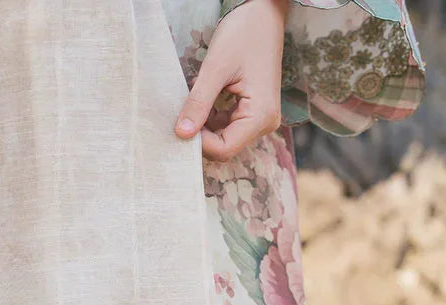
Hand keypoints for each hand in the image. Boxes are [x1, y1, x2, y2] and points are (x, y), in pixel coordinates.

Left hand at [175, 0, 287, 160]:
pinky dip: (210, 119)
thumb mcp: (216, 68)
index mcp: (261, 116)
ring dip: (204, 127)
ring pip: (224, 138)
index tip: (181, 125)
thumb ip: (199, 103)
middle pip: (225, 147)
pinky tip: (201, 102)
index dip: (200, 143)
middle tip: (181, 116)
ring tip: (191, 104)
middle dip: (201, 136)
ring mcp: (260, 119)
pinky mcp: (253, 112)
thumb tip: (182, 134)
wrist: (264, 12)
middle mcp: (265, 123)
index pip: (224, 149)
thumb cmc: (244, 33)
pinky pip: (227, 126)